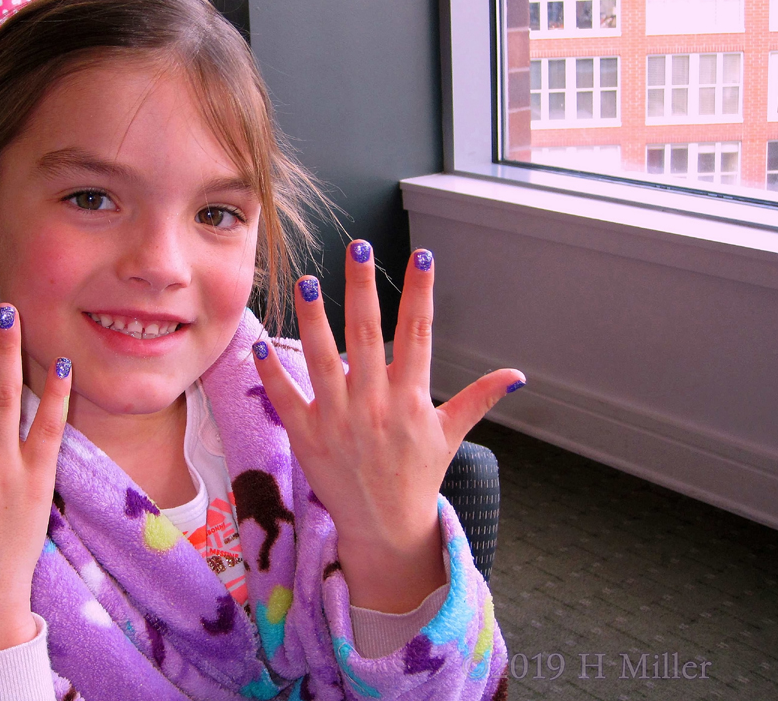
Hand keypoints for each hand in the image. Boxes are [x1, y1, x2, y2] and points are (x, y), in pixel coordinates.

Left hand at [251, 242, 523, 612]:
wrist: (384, 528)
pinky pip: (286, 397)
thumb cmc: (417, 475)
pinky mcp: (307, 436)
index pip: (418, 334)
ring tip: (307, 281)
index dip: (421, 294)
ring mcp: (339, 420)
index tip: (422, 257)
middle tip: (358, 248)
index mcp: (411, 398)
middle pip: (367, 335)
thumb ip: (478, 399)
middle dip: (363, 289)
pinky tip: (261, 342)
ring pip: (322, 359)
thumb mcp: (450, 435)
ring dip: (314, 318)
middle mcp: (375, 404)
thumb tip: (516, 375)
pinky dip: (272, 371)